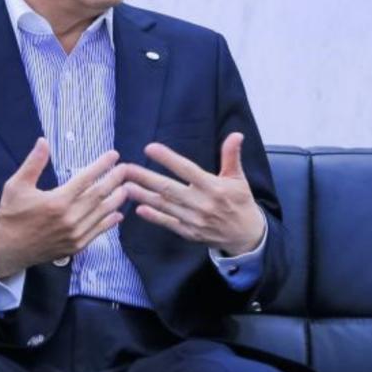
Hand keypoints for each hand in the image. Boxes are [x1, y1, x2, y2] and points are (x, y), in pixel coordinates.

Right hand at [0, 138, 127, 278]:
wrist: (8, 250)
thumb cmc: (12, 215)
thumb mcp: (16, 186)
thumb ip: (33, 163)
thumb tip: (43, 141)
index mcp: (57, 201)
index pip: (86, 178)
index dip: (102, 165)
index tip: (113, 155)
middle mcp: (70, 218)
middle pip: (100, 194)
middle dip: (115, 179)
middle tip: (126, 168)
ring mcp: (75, 234)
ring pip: (103, 213)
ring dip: (117, 199)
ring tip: (127, 187)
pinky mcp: (76, 246)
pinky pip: (98, 231)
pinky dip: (110, 222)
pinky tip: (118, 214)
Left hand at [124, 132, 265, 254]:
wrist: (246, 236)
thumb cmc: (240, 202)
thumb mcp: (239, 178)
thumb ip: (232, 156)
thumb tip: (236, 134)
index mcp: (213, 187)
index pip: (186, 169)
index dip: (168, 159)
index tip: (150, 148)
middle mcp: (201, 203)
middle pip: (169, 188)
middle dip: (146, 177)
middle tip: (126, 168)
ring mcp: (194, 220)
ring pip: (164, 206)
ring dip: (144, 196)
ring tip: (125, 186)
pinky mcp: (189, 233)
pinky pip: (168, 223)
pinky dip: (154, 217)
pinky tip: (139, 209)